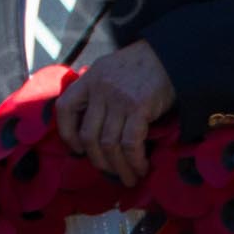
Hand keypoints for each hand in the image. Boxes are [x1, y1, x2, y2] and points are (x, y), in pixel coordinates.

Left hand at [53, 41, 176, 184]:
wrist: (168, 55)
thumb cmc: (139, 66)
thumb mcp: (108, 71)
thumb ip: (97, 92)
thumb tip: (91, 128)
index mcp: (89, 80)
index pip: (64, 108)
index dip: (67, 133)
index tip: (78, 149)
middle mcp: (99, 89)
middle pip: (89, 135)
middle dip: (98, 161)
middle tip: (110, 171)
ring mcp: (118, 98)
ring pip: (109, 144)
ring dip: (118, 168)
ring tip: (129, 178)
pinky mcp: (138, 107)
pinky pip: (130, 143)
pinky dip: (134, 161)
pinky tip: (141, 168)